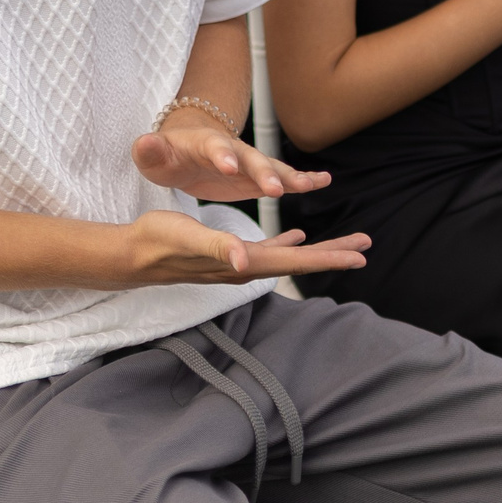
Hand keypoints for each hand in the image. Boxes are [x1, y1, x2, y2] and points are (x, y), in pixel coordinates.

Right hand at [116, 208, 369, 286]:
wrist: (135, 254)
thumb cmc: (160, 241)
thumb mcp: (189, 236)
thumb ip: (217, 247)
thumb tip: (243, 258)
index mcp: (243, 262)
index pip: (295, 263)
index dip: (328, 258)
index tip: (360, 255)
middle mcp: (246, 266)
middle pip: (300, 263)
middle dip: (333, 254)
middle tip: (366, 246)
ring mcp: (238, 262)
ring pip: (288, 256)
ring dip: (316, 251)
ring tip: (344, 244)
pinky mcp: (229, 254)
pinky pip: (267, 250)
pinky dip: (286, 245)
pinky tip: (296, 238)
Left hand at [130, 109, 331, 202]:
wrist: (184, 149)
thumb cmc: (167, 154)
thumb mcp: (152, 155)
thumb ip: (149, 150)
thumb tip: (144, 143)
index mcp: (204, 145)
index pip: (214, 147)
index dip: (221, 155)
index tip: (230, 166)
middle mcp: (232, 150)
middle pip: (250, 159)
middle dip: (262, 172)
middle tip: (274, 187)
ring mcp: (248, 163)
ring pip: (272, 168)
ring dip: (290, 177)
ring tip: (312, 184)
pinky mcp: (258, 177)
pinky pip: (283, 177)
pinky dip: (302, 178)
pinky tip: (323, 181)